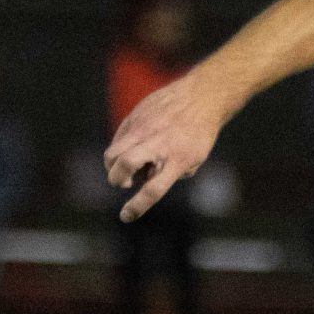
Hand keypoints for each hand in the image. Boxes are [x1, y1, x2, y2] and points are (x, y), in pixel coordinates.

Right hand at [105, 76, 223, 221]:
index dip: (137, 206)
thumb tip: (144, 179)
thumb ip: (172, 173)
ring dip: (113, 167)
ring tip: (126, 167)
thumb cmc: (199, 133)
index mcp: (177, 159)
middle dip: (117, 180)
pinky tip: (133, 148)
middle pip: (125, 166)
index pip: (152, 190)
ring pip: (113, 153)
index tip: (126, 216)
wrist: (201, 97)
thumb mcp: (195, 159)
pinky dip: (120, 149)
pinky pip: (117, 138)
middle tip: (126, 182)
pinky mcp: (134, 117)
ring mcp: (143, 128)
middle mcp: (158, 144)